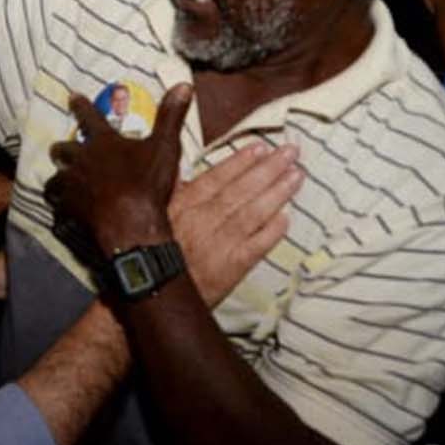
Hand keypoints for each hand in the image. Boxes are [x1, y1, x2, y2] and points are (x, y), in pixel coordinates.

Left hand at [46, 85, 190, 256]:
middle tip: (61, 149)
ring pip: (54, 178)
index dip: (80, 105)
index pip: (88, 117)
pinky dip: (59, 205)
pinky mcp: (68, 209)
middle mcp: (82, 160)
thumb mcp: (165, 146)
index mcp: (104, 143)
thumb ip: (170, 116)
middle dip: (62, 148)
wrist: (131, 223)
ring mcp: (72, 185)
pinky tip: (64, 210)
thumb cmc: (147, 184)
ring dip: (57, 178)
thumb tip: (183, 86)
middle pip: (62, 149)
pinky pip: (57, 205)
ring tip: (60, 181)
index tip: (72, 97)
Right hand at [167, 141, 302, 305]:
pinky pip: (256, 246)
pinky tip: (286, 218)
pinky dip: (272, 231)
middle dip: (267, 169)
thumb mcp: (154, 218)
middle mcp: (201, 222)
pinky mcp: (230, 269)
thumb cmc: (151, 257)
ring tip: (296, 176)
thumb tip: (179, 171)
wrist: (149, 296)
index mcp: (182, 207)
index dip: (239, 162)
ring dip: (276, 193)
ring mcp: (218, 245)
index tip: (259, 147)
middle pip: (239, 191)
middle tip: (290, 152)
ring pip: (252, 214)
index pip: (216, 178)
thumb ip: (170, 194)